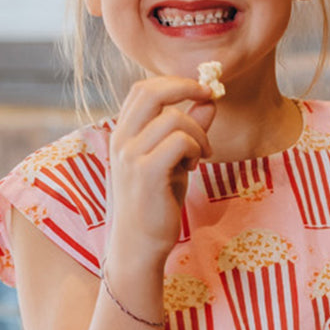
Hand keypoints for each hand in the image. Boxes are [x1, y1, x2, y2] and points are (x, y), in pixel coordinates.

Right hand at [108, 76, 215, 261]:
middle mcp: (121, 141)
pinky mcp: (146, 173)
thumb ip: (187, 130)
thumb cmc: (155, 204)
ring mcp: (130, 157)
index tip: (201, 89)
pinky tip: (193, 167)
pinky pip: (179, 141)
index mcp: (122, 134)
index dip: (174, 82)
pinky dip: (194, 148)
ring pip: (174, 119)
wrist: (138, 246)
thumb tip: (208, 101)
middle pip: (152, 91)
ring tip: (199, 156)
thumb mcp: (173, 161)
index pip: (143, 90)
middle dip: (186, 87)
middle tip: (209, 97)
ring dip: (197, 134)